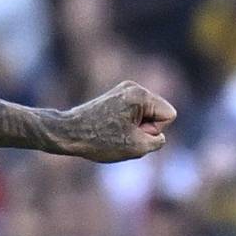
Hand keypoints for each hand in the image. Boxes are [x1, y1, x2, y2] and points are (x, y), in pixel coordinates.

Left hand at [54, 81, 176, 162]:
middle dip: (144, 129)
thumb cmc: (99, 141)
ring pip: (145, 115)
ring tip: (112, 133)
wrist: (66, 133)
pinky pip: (133, 114)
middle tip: (119, 135)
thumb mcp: (136, 148)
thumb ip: (158, 141)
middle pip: (157, 114)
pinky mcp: (114, 97)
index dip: (153, 130)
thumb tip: (157, 134)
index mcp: (141, 94)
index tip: (131, 133)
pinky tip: (108, 129)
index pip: (169, 115)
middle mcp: (133, 87)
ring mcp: (122, 90)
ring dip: (134, 129)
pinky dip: (125, 125)